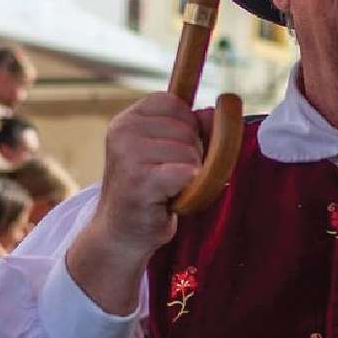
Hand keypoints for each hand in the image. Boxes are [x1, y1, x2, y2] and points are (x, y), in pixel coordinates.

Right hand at [65, 94, 203, 312]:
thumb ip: (192, 127)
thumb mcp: (167, 150)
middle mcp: (123, 131)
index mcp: (128, 118)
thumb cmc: (150, 190)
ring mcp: (128, 155)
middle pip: (187, 128)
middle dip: (190, 154)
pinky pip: (186, 172)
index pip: (175, 104)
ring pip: (189, 151)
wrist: (121, 233)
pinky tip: (170, 198)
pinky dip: (188, 187)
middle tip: (169, 178)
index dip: (186, 127)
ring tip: (168, 189)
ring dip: (189, 175)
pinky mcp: (140, 181)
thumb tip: (215, 112)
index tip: (171, 152)